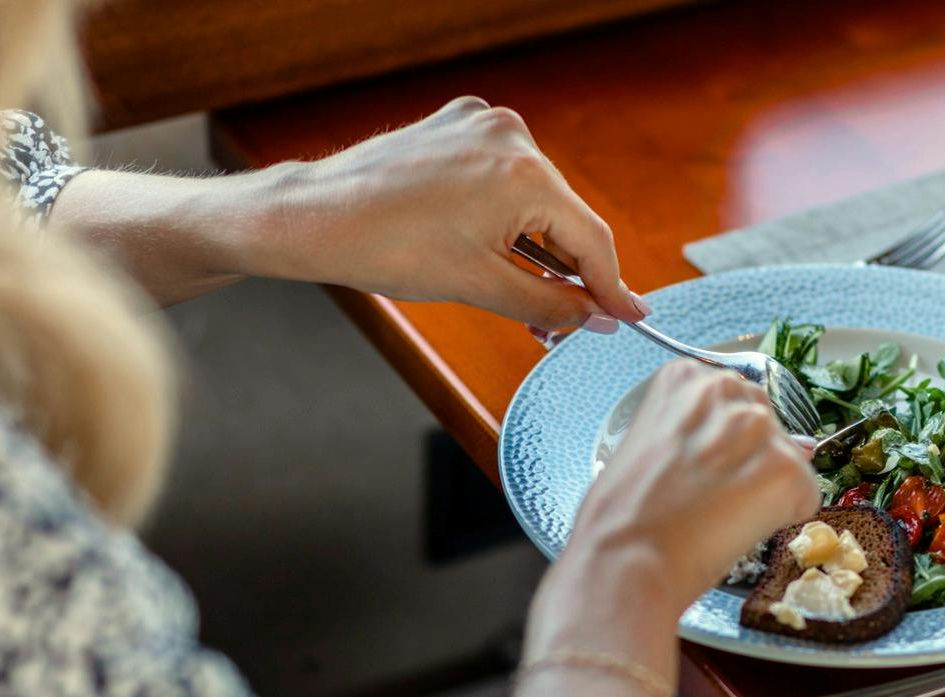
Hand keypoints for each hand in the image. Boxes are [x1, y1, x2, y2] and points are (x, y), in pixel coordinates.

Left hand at [270, 96, 644, 332]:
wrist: (315, 218)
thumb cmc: (385, 247)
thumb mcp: (481, 286)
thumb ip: (551, 304)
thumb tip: (595, 318)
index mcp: (524, 174)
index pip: (591, 239)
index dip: (611, 286)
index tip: (628, 317)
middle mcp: (510, 137)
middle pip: (565, 218)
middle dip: (566, 272)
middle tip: (562, 323)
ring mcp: (481, 125)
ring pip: (535, 199)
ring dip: (536, 248)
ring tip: (523, 295)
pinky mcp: (456, 127)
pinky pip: (502, 178)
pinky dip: (506, 216)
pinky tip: (492, 251)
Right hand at [511, 362, 819, 696]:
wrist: (617, 571)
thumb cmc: (609, 531)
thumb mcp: (634, 462)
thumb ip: (682, 439)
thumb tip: (726, 449)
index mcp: (679, 383)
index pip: (736, 392)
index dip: (732, 443)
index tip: (713, 476)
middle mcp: (723, 393)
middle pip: (772, 425)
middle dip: (755, 470)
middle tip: (712, 515)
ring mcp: (759, 431)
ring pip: (794, 463)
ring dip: (770, 501)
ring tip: (718, 532)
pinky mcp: (786, 473)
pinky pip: (808, 500)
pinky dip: (786, 528)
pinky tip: (739, 542)